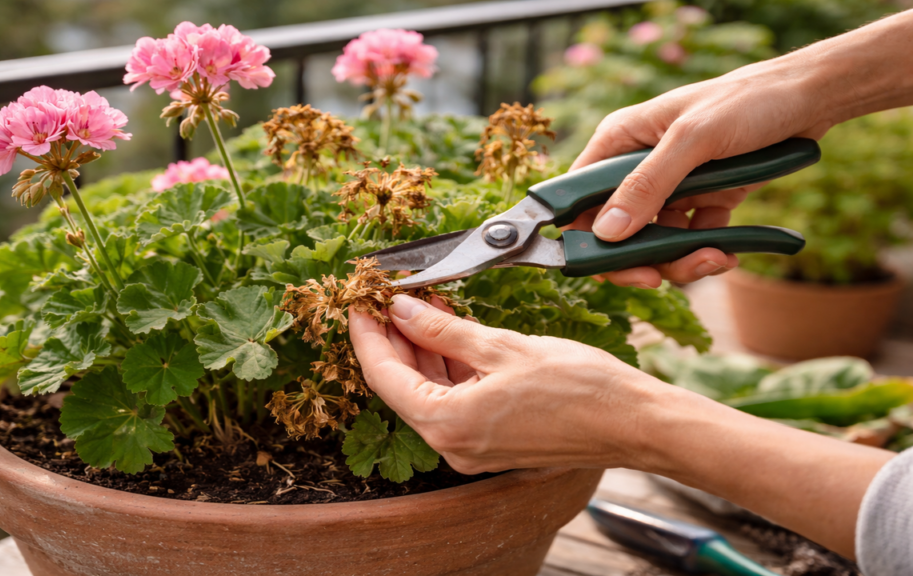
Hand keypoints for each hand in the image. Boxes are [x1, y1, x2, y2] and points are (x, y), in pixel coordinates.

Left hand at [348, 294, 669, 473]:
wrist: (635, 423)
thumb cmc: (581, 388)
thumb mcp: (503, 348)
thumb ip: (444, 330)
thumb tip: (402, 311)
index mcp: (448, 424)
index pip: (384, 376)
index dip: (366, 336)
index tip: (358, 305)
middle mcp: (453, 444)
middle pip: (403, 385)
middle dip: (395, 338)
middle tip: (389, 298)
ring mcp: (473, 445)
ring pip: (430, 390)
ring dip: (423, 348)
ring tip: (422, 304)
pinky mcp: (493, 440)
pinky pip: (456, 399)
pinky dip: (449, 365)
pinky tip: (451, 330)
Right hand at [570, 56, 835, 287]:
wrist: (812, 98)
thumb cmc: (747, 100)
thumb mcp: (693, 139)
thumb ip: (648, 185)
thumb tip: (606, 232)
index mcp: (620, 141)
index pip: (580, 195)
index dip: (583, 232)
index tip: (603, 263)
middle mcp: (639, 166)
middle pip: (616, 229)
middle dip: (637, 257)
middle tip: (655, 277)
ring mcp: (672, 186)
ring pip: (656, 242)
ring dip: (680, 259)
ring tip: (714, 258)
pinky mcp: (704, 200)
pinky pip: (692, 239)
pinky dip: (707, 252)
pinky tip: (729, 253)